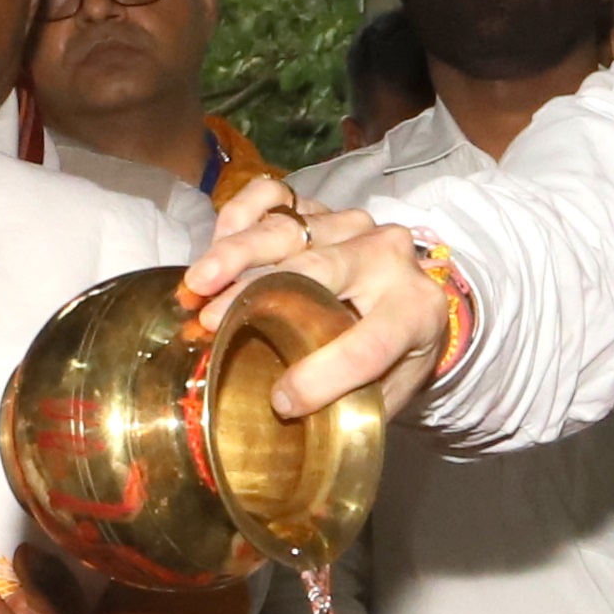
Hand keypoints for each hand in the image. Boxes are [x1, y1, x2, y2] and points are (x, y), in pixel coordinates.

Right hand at [179, 180, 459, 425]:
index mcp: (415, 309)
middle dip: (257, 295)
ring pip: (289, 228)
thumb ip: (354, 401)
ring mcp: (352, 224)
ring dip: (235, 254)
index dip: (324, 375)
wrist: (410, 300)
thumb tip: (286, 418)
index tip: (281, 401)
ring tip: (197, 284)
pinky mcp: (322, 207)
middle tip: (211, 324)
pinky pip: (275, 196)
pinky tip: (215, 242)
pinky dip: (239, 214)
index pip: (370, 343)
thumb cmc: (397, 354)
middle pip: (318, 268)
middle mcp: (387, 255)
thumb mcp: (392, 386)